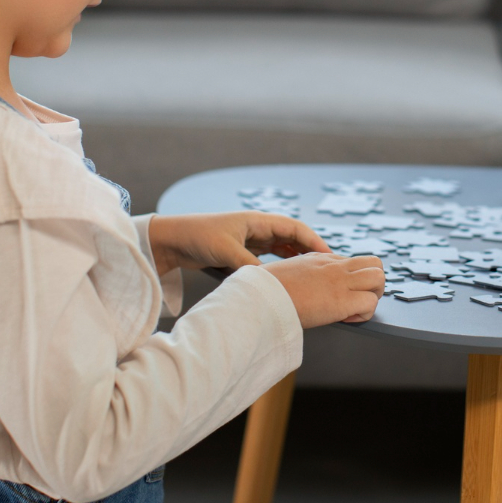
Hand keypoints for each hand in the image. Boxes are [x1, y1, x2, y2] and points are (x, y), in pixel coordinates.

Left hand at [147, 212, 330, 274]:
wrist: (172, 239)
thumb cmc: (198, 236)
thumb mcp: (226, 251)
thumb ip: (250, 265)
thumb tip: (271, 282)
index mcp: (257, 221)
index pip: (295, 228)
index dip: (314, 241)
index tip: (329, 256)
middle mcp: (257, 228)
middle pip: (292, 239)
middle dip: (309, 253)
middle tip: (325, 270)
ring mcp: (250, 239)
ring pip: (281, 249)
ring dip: (295, 261)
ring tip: (311, 277)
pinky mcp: (241, 251)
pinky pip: (268, 258)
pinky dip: (279, 267)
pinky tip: (285, 279)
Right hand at [264, 253, 385, 326]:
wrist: (260, 297)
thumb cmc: (265, 289)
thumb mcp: (284, 272)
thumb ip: (298, 275)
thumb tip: (294, 285)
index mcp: (320, 259)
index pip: (352, 262)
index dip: (352, 280)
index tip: (340, 294)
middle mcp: (334, 266)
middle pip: (375, 263)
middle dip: (373, 283)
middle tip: (358, 299)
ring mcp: (340, 282)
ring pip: (379, 278)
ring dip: (373, 296)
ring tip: (356, 309)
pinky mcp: (342, 301)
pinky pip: (371, 303)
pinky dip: (364, 314)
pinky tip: (347, 319)